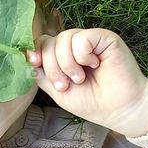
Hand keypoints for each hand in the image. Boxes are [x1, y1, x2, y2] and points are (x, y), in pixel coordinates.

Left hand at [26, 28, 147, 136]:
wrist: (118, 109)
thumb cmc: (92, 101)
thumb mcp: (58, 90)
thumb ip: (43, 73)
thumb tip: (28, 57)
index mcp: (64, 55)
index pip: (42, 43)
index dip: (35, 51)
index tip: (34, 62)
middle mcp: (76, 45)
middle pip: (49, 41)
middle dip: (52, 66)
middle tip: (65, 84)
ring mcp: (90, 40)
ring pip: (64, 38)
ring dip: (67, 63)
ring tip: (80, 78)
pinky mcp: (104, 38)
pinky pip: (82, 38)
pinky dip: (83, 55)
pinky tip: (95, 65)